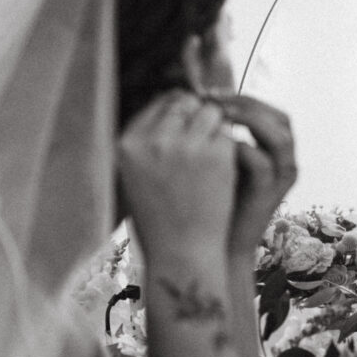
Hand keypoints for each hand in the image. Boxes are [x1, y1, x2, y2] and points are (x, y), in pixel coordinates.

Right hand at [118, 90, 236, 261]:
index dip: (176, 108)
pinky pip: (227, 133)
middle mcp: (156, 140)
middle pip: (185, 102)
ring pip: (211, 112)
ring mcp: (188, 145)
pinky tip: (223, 166)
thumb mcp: (134, 177)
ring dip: (216, 126)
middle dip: (197, 113)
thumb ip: (145, 143)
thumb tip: (169, 108)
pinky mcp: (218, 155)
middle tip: (204, 134)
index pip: (157, 103)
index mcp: (128, 145)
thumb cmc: (158, 220)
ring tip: (213, 151)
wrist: (182, 253)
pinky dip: (228, 145)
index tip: (187, 118)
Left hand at [211, 93, 297, 257]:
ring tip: (217, 116)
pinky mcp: (269, 195)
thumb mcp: (216, 158)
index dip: (243, 97)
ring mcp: (280, 179)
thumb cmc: (211, 199)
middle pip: (278, 118)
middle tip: (213, 100)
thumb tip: (195, 98)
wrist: (216, 244)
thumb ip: (215, 132)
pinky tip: (216, 144)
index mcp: (276, 151)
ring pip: (278, 136)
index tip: (209, 93)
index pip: (269, 110)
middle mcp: (285, 162)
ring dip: (248, 119)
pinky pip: (261, 163)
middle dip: (247, 104)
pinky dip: (240, 148)